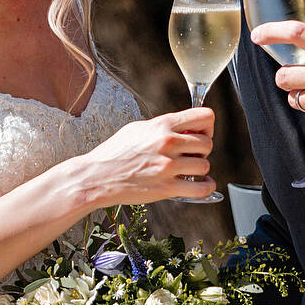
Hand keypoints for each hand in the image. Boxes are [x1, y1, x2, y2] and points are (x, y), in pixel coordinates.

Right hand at [82, 107, 215, 203]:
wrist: (96, 177)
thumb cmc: (113, 154)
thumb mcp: (137, 128)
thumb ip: (161, 126)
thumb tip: (180, 126)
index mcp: (162, 125)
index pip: (204, 116)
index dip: (207, 125)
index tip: (202, 132)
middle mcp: (168, 143)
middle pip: (207, 142)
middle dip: (203, 149)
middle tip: (192, 155)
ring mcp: (168, 166)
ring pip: (205, 165)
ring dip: (200, 168)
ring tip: (189, 170)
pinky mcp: (167, 188)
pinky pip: (201, 188)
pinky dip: (206, 187)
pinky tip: (201, 183)